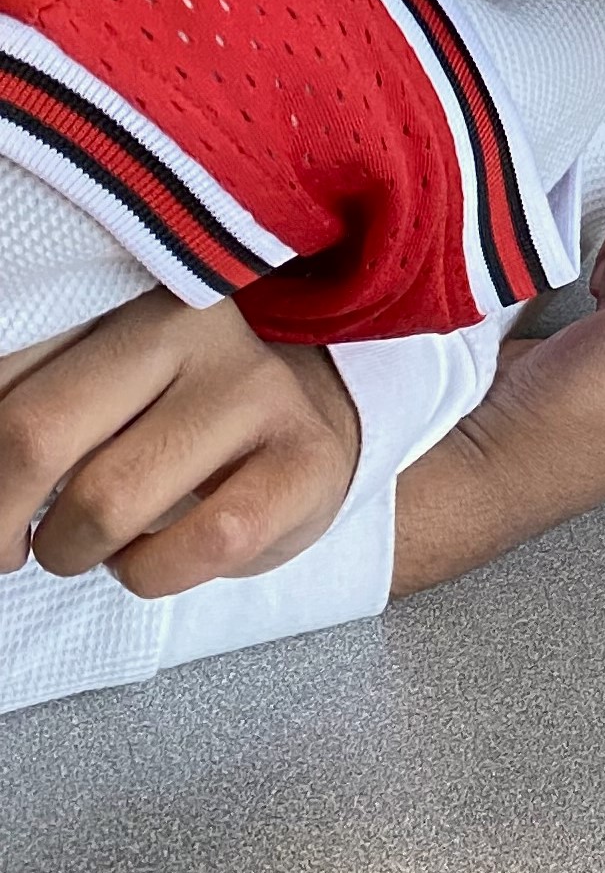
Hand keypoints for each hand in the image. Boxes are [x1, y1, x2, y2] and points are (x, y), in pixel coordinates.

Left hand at [0, 291, 361, 595]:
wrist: (307, 431)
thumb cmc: (172, 423)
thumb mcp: (95, 393)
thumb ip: (29, 410)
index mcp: (122, 298)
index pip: (3, 372)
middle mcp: (193, 324)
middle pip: (37, 434)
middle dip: (0, 520)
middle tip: (9, 546)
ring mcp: (257, 388)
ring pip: (110, 501)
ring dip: (74, 552)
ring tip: (94, 543)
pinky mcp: (305, 458)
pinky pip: (204, 541)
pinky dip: (152, 574)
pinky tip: (156, 557)